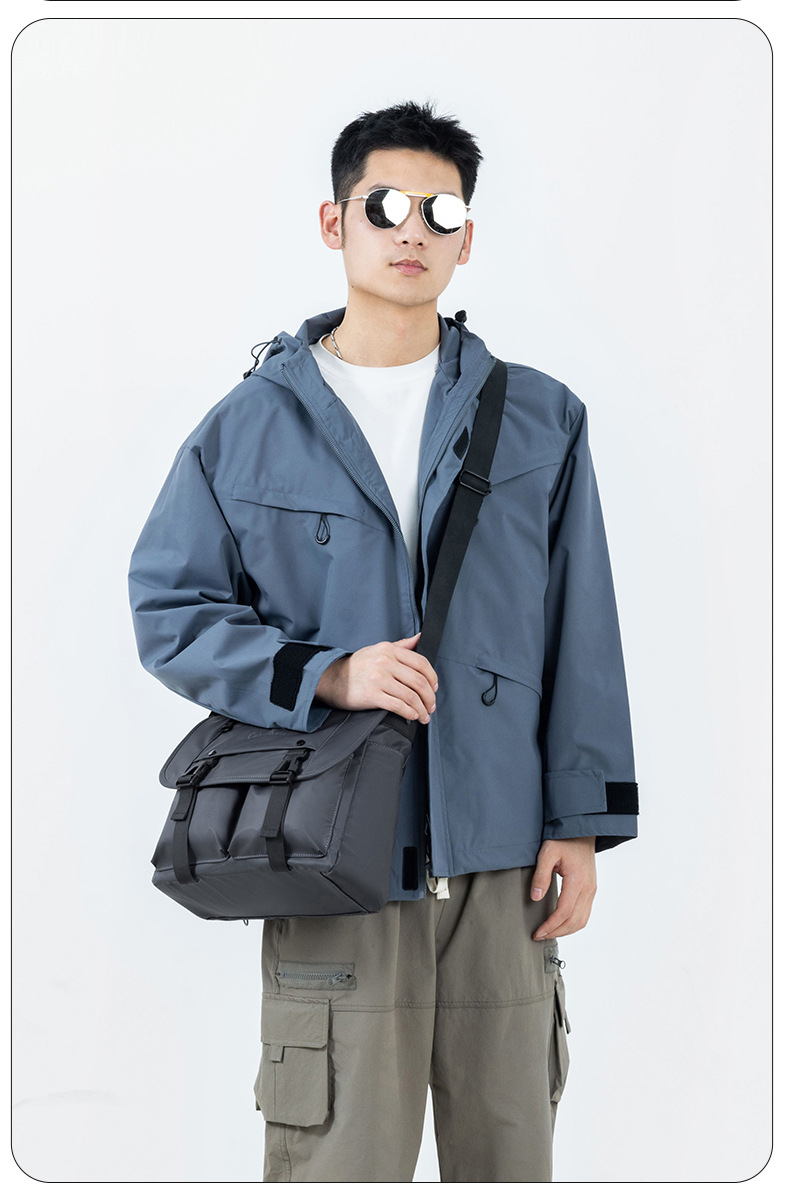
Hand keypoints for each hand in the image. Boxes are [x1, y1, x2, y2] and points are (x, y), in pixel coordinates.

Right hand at [315, 633, 438, 723]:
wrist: (331, 679)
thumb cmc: (357, 667)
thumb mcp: (378, 650)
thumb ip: (401, 645)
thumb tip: (420, 637)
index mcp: (389, 650)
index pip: (421, 663)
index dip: (432, 678)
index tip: (434, 688)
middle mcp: (385, 662)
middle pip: (419, 681)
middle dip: (429, 697)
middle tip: (431, 706)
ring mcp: (378, 678)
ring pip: (411, 696)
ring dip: (421, 709)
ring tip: (424, 715)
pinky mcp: (372, 695)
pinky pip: (398, 706)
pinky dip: (410, 713)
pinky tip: (412, 716)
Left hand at [530, 837, 596, 939]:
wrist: (581, 830)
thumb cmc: (564, 839)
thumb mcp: (547, 852)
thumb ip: (541, 875)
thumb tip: (536, 897)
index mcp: (577, 880)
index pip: (564, 912)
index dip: (550, 926)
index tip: (538, 933)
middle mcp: (588, 888)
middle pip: (574, 921)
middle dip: (556, 932)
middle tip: (540, 936)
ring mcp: (592, 890)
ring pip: (582, 920)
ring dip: (565, 931)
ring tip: (549, 933)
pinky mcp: (591, 889)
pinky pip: (585, 913)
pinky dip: (573, 923)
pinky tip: (561, 924)